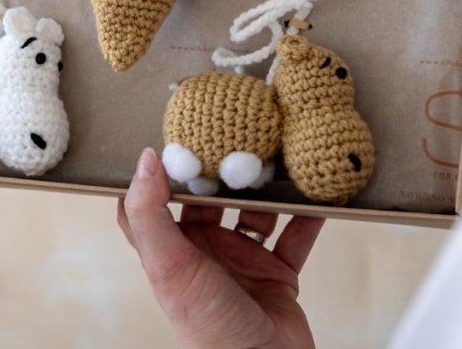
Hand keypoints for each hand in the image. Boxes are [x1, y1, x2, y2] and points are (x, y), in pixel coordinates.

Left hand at [118, 147, 323, 348]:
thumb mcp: (171, 268)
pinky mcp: (278, 275)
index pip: (154, 204)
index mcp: (174, 252)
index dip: (160, 172)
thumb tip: (144, 160)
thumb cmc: (210, 332)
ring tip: (279, 156)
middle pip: (212, 198)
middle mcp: (206, 253)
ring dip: (268, 189)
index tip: (175, 135)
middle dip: (224, 169)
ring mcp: (242, 263)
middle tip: (238, 131)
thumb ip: (151, 215)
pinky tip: (317, 192)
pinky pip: (296, 235)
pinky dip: (308, 214)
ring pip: (256, 211)